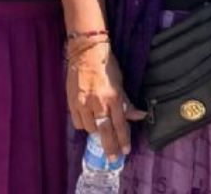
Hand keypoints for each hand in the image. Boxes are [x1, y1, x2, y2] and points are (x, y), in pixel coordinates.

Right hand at [66, 41, 145, 158]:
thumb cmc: (107, 65)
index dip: (123, 139)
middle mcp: (98, 104)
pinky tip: (89, 121)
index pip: (120, 124)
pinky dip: (85, 124)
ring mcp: (83, 104)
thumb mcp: (121, 83)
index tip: (125, 151)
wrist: (86, 53)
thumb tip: (139, 115)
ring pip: (90, 128)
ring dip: (97, 131)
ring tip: (102, 129)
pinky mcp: (71, 103)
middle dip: (110, 146)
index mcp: (113, 98)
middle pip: (105, 132)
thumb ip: (127, 102)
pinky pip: (78, 122)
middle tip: (113, 158)